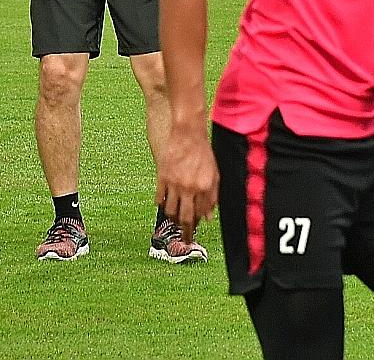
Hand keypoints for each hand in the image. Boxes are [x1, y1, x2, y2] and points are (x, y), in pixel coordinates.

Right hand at [155, 126, 219, 240]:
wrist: (187, 133)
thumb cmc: (203, 152)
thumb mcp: (214, 174)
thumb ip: (212, 196)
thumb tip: (209, 217)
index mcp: (204, 187)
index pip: (201, 214)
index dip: (198, 224)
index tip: (195, 231)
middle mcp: (189, 188)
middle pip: (185, 217)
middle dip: (186, 232)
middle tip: (185, 240)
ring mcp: (174, 183)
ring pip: (170, 210)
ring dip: (172, 219)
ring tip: (174, 221)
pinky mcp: (162, 176)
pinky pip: (159, 197)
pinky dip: (160, 204)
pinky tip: (162, 206)